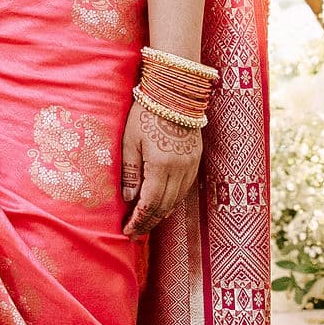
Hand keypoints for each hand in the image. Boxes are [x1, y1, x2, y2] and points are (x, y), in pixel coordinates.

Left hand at [122, 95, 203, 236]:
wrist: (174, 92)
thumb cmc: (145, 113)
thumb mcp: (130, 141)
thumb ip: (130, 172)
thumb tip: (129, 199)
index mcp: (161, 165)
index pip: (150, 203)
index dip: (139, 220)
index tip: (128, 231)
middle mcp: (180, 169)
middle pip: (165, 206)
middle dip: (149, 221)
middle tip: (135, 232)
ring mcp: (191, 165)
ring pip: (177, 199)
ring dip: (162, 213)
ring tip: (146, 222)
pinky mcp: (196, 159)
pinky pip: (185, 188)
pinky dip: (173, 200)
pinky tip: (163, 204)